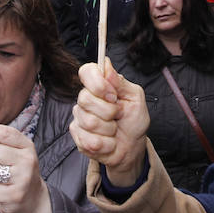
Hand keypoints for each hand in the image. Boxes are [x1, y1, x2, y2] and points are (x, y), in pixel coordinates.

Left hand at [0, 124, 50, 212]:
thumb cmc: (18, 171)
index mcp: (27, 146)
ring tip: (1, 179)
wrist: (32, 198)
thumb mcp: (16, 152)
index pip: (4, 133)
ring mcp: (22, 179)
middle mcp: (27, 161)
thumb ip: (1, 141)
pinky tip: (3, 191)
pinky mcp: (15, 195)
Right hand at [69, 59, 149, 185]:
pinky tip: (109, 142)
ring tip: (114, 130)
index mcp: (100, 85)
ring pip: (89, 122)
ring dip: (109, 130)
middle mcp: (86, 99)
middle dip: (109, 111)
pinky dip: (106, 144)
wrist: (132, 147)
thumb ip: (121, 82)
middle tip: (118, 116)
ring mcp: (79, 117)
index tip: (112, 95)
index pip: (86, 71)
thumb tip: (106, 65)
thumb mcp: (135, 98)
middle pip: (85, 99)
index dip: (97, 83)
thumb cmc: (134, 121)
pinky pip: (89, 140)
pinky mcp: (78, 136)